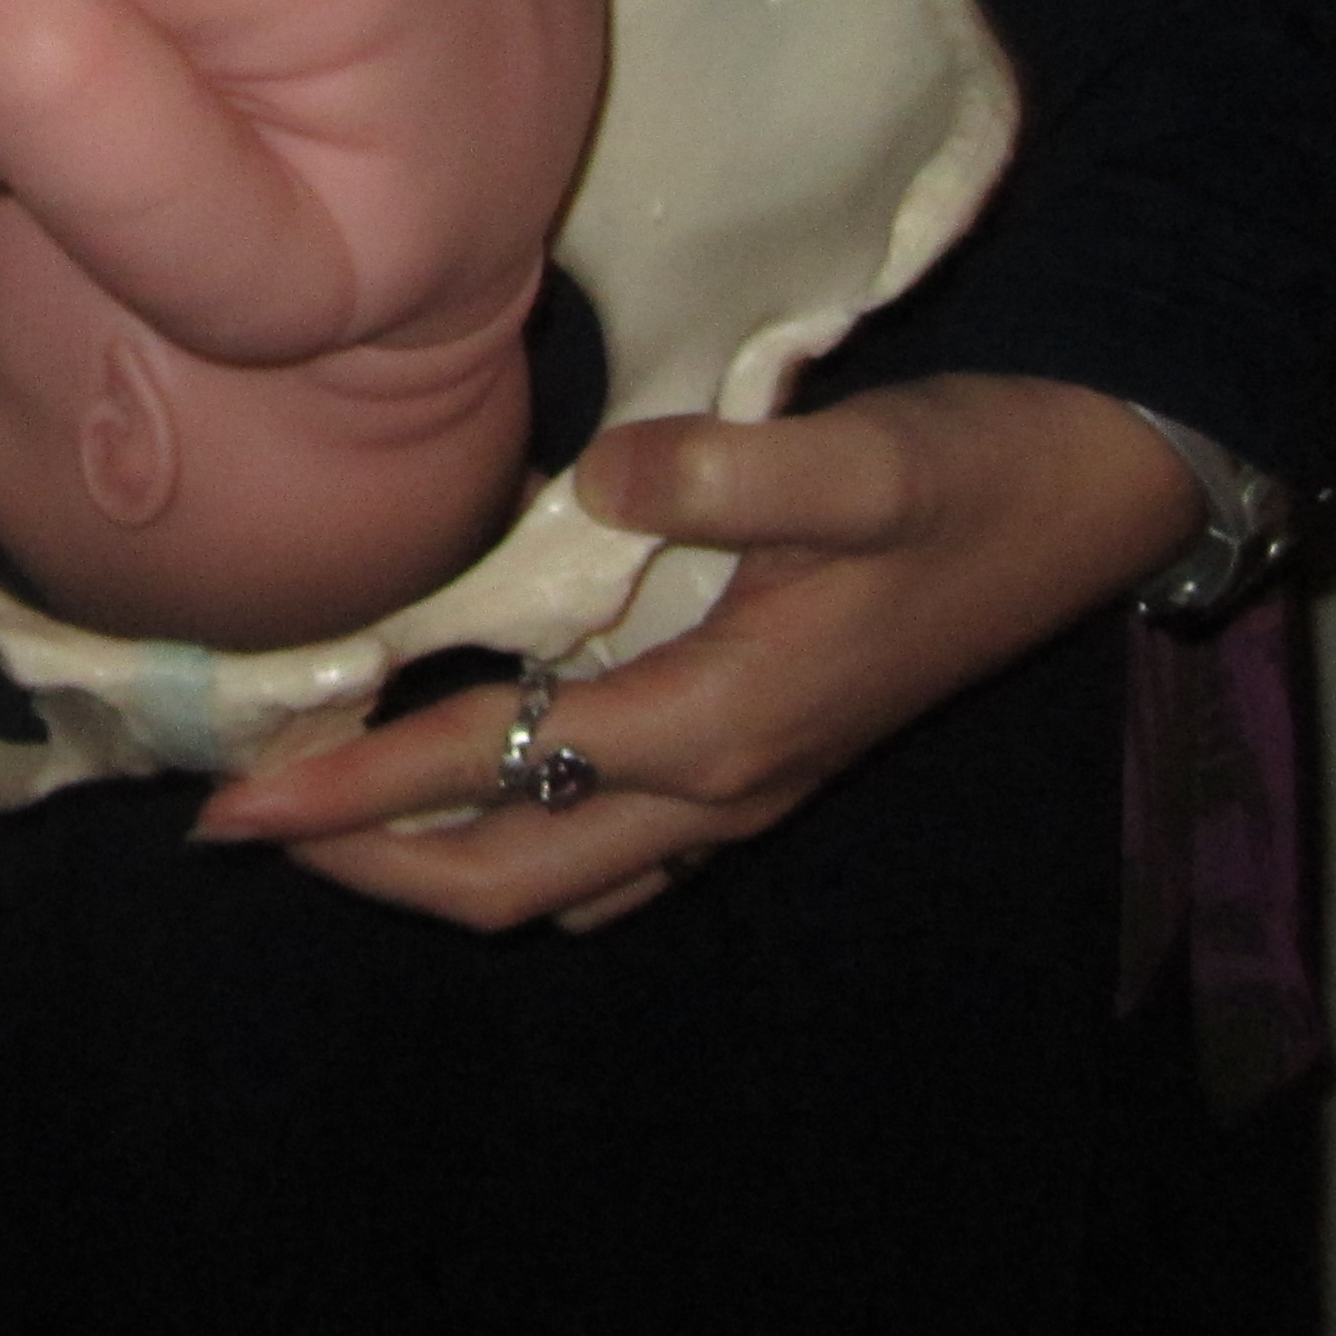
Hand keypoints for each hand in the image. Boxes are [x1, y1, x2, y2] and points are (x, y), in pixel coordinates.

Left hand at [186, 374, 1199, 934]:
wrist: (1105, 495)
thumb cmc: (980, 471)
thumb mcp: (862, 458)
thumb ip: (727, 476)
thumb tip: (598, 482)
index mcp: (717, 722)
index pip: (488, 768)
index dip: (349, 792)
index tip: (230, 803)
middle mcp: (721, 786)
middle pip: (502, 876)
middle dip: (362, 858)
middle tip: (243, 818)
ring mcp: (751, 790)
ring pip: (557, 878)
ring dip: (438, 858)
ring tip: (337, 804)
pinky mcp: (771, 762)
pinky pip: (618, 852)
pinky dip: (525, 835)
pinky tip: (489, 779)